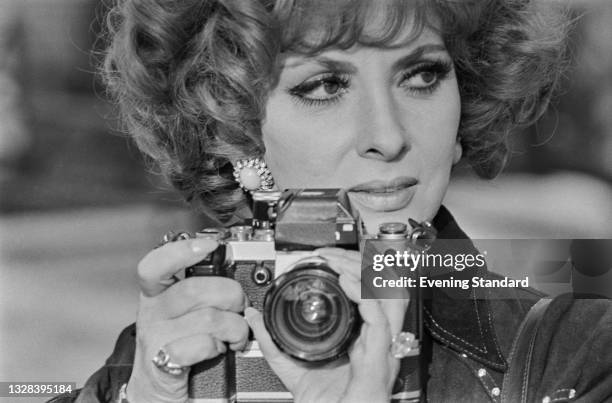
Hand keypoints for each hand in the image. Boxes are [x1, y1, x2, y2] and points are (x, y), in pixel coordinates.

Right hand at [126, 238, 249, 402]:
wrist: (156, 395)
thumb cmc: (177, 349)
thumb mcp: (183, 314)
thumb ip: (201, 292)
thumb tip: (233, 271)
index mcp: (156, 296)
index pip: (155, 265)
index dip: (181, 250)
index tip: (209, 245)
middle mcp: (152, 314)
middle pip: (195, 289)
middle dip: (230, 296)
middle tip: (238, 308)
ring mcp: (155, 339)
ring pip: (208, 317)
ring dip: (234, 327)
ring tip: (234, 335)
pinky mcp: (163, 364)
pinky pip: (202, 345)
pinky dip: (217, 348)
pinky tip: (218, 351)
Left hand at [246, 248, 407, 402]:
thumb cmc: (323, 402)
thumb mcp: (291, 365)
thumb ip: (272, 340)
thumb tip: (255, 317)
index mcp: (363, 334)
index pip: (371, 290)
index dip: (353, 267)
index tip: (327, 257)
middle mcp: (377, 337)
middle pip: (385, 287)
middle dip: (360, 262)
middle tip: (333, 255)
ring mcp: (381, 347)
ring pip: (389, 295)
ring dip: (364, 273)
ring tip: (339, 263)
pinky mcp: (378, 360)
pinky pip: (379, 321)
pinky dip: (364, 296)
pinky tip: (346, 282)